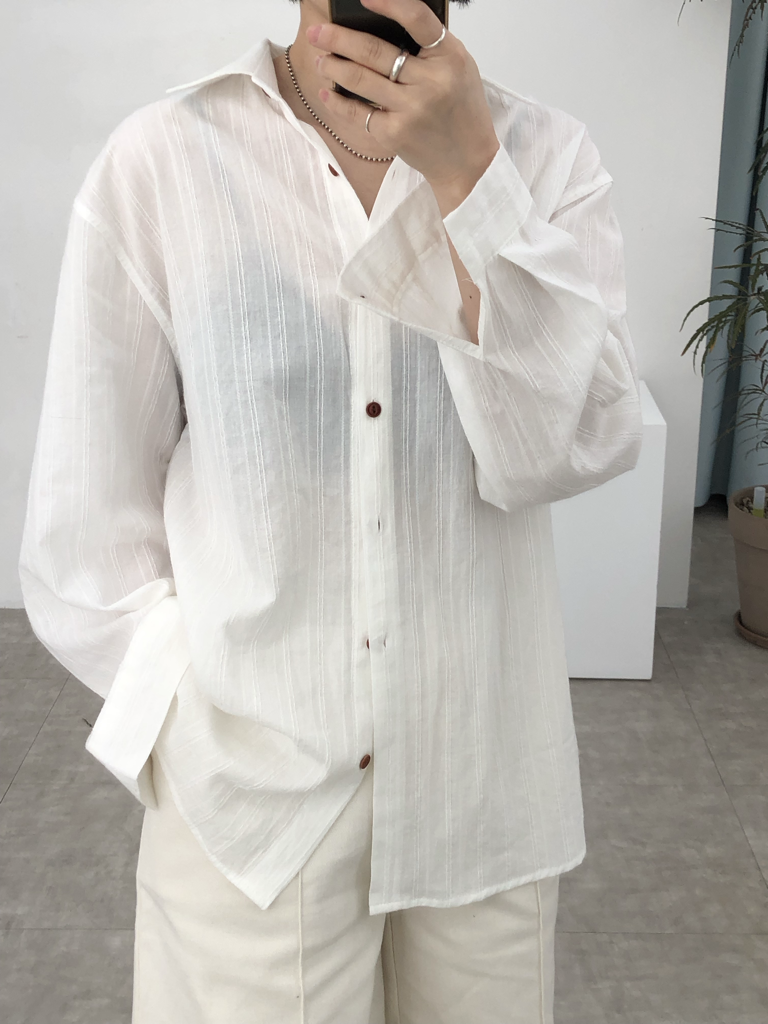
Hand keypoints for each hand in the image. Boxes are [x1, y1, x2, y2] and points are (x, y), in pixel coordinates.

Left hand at [308, 0, 499, 198]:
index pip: (416, 18)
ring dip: (333, 66)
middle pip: (375, 51)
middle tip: (317, 32)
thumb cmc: (461, 110)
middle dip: (338, 38)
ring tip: (320, 59)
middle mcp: (430, 81)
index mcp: (449, 57)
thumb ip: (430, 47)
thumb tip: (385, 25)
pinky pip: (359, 113)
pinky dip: (339, 102)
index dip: (388, 3)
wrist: (468, 160)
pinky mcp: (395, 133)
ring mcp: (410, 109)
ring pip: (361, 79)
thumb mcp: (458, 68)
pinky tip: (328, 93)